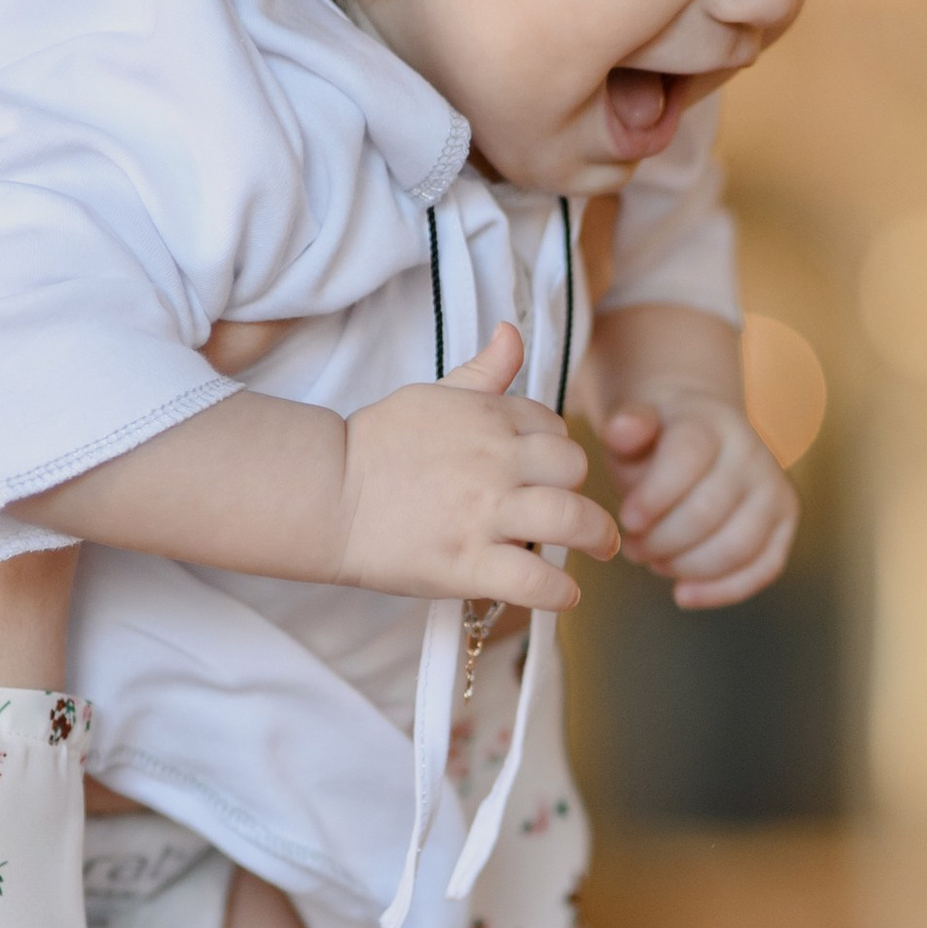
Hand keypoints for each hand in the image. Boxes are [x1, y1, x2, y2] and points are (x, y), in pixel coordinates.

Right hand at [337, 323, 619, 607]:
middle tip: (579, 512)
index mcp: (488, 418)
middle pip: (573, 468)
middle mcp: (494, 462)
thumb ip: (483, 373)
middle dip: (580, 489)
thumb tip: (511, 333)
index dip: (555, 451)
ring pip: (570, 518)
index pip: (554, 428)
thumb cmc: (376, 447)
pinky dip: (560, 592)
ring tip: (600, 548)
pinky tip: (565, 594)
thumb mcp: (434, 395)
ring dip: (596, 536)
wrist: (326, 494)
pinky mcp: (468, 563)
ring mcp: (484, 514)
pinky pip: (535, 580)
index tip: (546, 473)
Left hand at [605, 387, 797, 607]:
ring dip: (686, 567)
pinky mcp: (785, 521)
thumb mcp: (632, 427)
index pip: (687, 459)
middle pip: (708, 512)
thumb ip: (625, 427)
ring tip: (656, 563)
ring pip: (736, 547)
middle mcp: (753, 453)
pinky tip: (684, 593)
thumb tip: (623, 428)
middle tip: (635, 548)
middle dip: (662, 541)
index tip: (627, 521)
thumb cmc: (660, 443)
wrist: (702, 438)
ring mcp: (775, 488)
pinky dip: (721, 590)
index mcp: (712, 423)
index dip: (653, 497)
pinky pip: (764, 568)